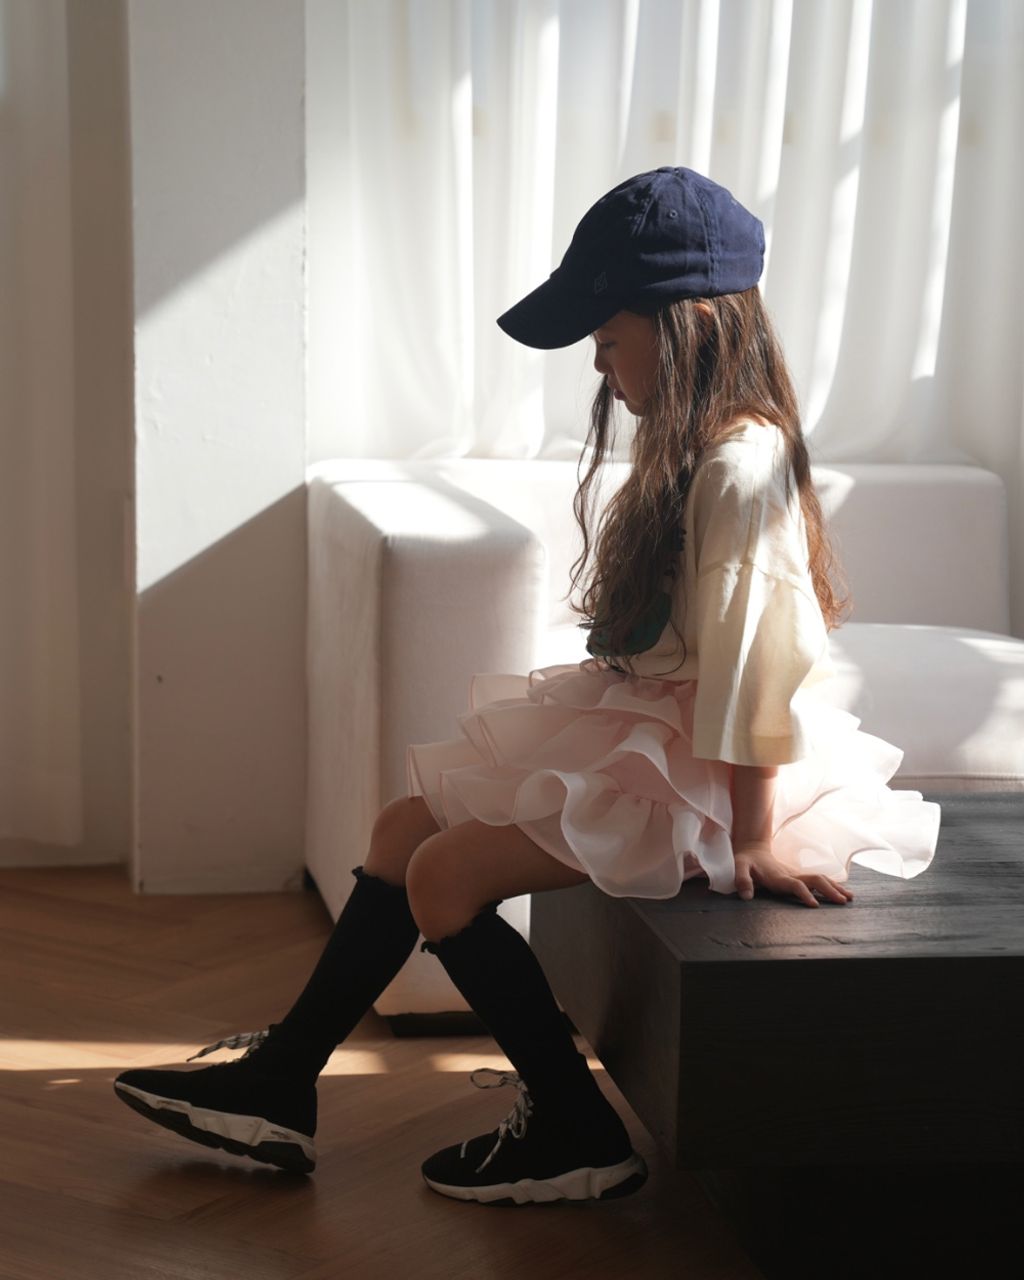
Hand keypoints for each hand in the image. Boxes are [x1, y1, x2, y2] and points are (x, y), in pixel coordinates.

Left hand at [733, 842, 853, 908]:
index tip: (815, 905)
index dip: (804, 893)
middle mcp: (791, 875)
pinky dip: (832, 886)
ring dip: (835, 887)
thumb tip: (746, 896)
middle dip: (829, 890)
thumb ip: (742, 880)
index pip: (795, 885)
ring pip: (820, 879)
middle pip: (815, 880)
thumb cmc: (745, 862)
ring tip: (850, 898)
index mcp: (779, 877)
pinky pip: (818, 881)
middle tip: (843, 902)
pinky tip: (843, 892)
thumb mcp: (739, 868)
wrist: (752, 849)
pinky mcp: (799, 876)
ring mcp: (797, 875)